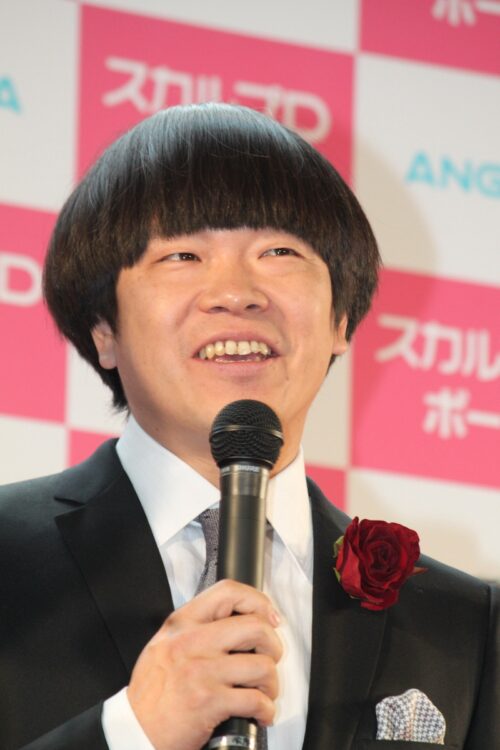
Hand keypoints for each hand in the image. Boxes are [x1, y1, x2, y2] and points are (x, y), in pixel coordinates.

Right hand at [127, 579, 282, 749]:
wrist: (134, 730)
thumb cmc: (152, 692)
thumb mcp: (165, 644)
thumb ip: (195, 628)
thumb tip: (237, 622)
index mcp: (182, 623)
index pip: (228, 592)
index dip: (258, 601)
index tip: (269, 617)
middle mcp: (192, 642)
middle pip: (256, 627)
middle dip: (273, 646)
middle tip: (269, 659)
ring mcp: (202, 671)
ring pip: (262, 665)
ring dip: (271, 683)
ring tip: (264, 692)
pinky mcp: (209, 701)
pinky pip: (256, 701)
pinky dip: (266, 710)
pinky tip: (260, 714)